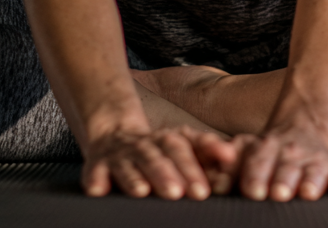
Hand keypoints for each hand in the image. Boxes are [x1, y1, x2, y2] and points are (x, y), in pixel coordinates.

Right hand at [82, 125, 234, 199]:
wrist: (115, 135)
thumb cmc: (159, 150)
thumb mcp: (184, 145)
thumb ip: (208, 150)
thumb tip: (233, 156)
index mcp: (169, 140)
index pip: (184, 149)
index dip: (193, 167)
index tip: (204, 191)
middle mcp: (146, 145)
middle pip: (157, 155)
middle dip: (166, 173)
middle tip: (178, 193)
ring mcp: (120, 154)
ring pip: (129, 163)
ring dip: (134, 176)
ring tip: (141, 191)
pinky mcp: (97, 165)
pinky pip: (95, 170)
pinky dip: (96, 179)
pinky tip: (99, 190)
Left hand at [229, 125, 327, 201]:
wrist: (303, 128)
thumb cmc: (269, 152)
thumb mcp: (247, 150)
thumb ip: (228, 162)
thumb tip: (212, 179)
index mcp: (264, 148)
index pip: (257, 160)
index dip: (254, 174)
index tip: (253, 191)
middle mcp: (290, 152)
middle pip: (285, 166)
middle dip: (282, 179)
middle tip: (278, 193)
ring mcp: (313, 159)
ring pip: (312, 170)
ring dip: (310, 180)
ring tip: (307, 192)